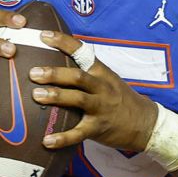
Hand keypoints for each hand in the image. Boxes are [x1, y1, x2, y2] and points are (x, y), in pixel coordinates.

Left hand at [29, 30, 157, 152]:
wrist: (144, 123)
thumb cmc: (118, 98)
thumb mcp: (106, 80)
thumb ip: (83, 72)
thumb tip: (50, 62)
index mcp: (101, 72)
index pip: (82, 52)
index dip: (63, 42)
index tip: (43, 35)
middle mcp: (102, 87)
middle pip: (78, 76)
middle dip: (55, 73)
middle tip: (33, 73)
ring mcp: (101, 108)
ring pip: (79, 100)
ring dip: (57, 96)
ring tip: (36, 95)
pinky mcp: (98, 128)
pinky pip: (79, 134)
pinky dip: (62, 138)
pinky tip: (46, 140)